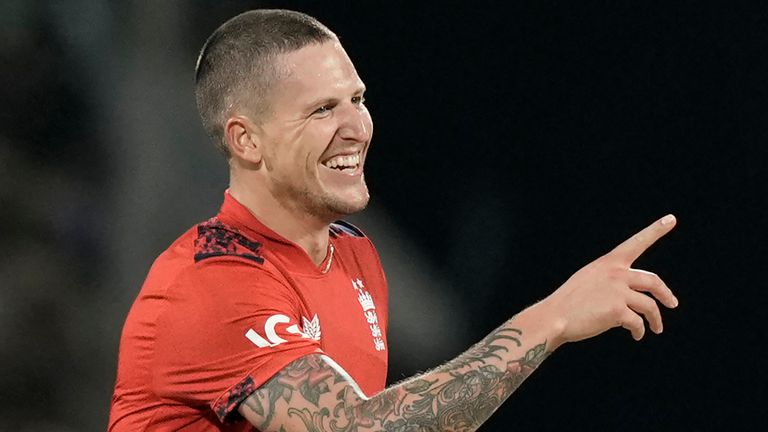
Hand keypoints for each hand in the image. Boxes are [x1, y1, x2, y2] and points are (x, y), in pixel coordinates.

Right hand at [541, 215, 678, 347]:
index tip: (671, 219)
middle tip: (672, 303)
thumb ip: (610, 279)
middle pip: (653, 281)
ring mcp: (617, 292)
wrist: (555, 317)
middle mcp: (615, 273)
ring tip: (656, 329)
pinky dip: (639, 331)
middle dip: (666, 294)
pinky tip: (636, 336)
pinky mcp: (618, 311)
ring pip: (649, 306)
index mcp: (608, 263)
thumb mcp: (589, 279)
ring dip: (656, 319)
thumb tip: (631, 292)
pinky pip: (637, 323)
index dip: (655, 231)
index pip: (636, 243)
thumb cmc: (569, 301)